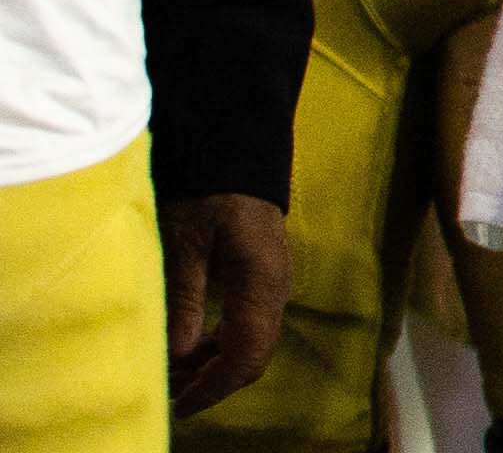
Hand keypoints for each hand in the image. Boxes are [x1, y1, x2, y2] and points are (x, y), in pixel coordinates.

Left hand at [161, 190, 289, 412]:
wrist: (237, 152)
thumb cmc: (208, 193)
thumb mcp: (185, 244)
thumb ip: (185, 300)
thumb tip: (177, 357)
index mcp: (260, 282)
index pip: (246, 354)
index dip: (213, 387)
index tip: (178, 405)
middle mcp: (276, 288)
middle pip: (254, 355)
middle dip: (213, 382)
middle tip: (170, 395)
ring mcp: (275, 283)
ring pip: (253, 343)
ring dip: (215, 366)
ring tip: (174, 374)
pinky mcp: (266, 278)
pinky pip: (250, 326)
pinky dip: (221, 345)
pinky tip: (193, 345)